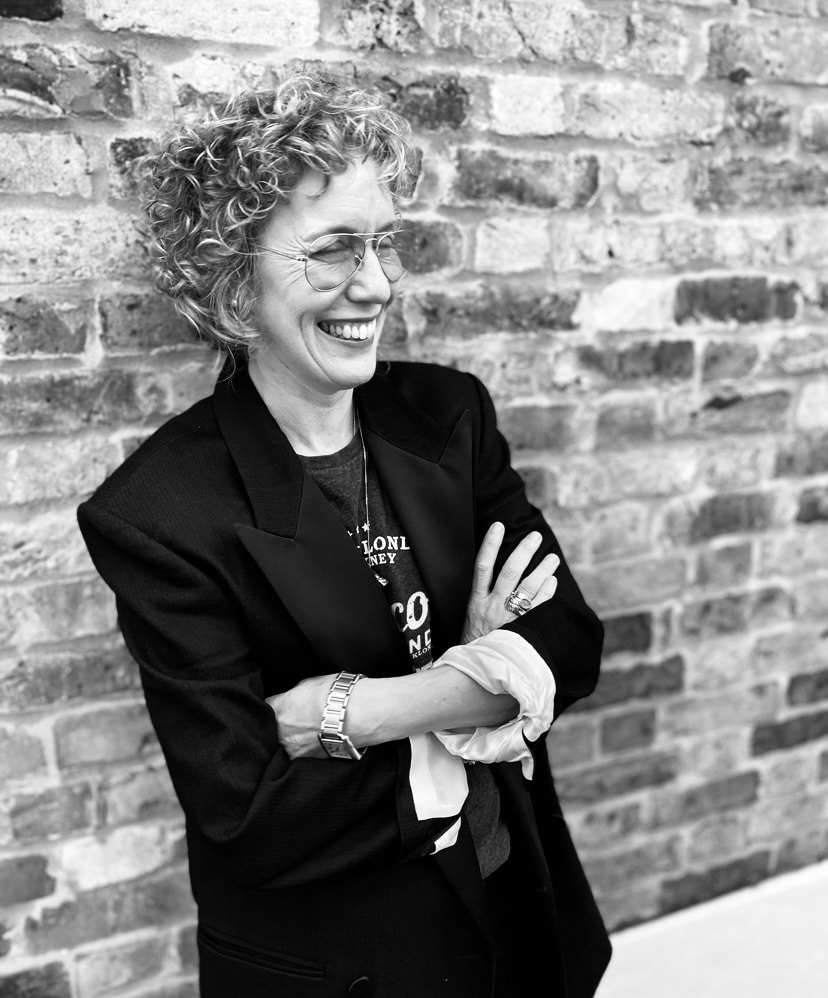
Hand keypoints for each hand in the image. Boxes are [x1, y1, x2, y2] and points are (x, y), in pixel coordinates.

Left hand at [266, 674, 334, 758]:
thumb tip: (292, 699)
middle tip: (297, 717)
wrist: (357, 716)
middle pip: (271, 730)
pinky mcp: (308, 761)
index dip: (273, 706)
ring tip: (310, 730)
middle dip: (281, 724)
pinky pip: (301, 754)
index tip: (280, 705)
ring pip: (285, 744)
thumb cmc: (335, 695)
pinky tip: (319, 739)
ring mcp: (293, 750)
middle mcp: (280, 733)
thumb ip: (293, 695)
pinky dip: (307, 748)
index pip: (264, 707)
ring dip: (293, 738)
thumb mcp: (308, 684)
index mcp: (277, 710)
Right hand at [461, 523, 558, 643]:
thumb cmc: (474, 643)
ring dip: (541, 570)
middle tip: (535, 537)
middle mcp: (492, 608)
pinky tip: (552, 582)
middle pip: (509, 572)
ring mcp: (508, 620)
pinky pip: (538, 609)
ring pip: (527, 589)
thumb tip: (496, 574)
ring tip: (552, 558)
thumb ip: (482, 598)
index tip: (497, 525)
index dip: (490, 545)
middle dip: (523, 552)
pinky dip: (546, 593)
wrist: (476, 672)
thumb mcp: (470, 618)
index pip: (482, 567)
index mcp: (476, 602)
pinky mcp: (522, 631)